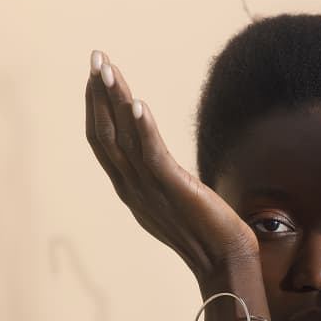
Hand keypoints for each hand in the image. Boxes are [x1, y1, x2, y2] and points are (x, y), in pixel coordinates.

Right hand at [85, 51, 258, 279]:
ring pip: (123, 140)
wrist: (224, 263)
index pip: (103, 141)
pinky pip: (153, 156)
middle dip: (99, 94)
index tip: (96, 75)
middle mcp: (132, 188)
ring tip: (108, 70)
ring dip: (114, 101)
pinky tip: (138, 104)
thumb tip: (155, 156)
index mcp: (129, 188)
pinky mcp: (175, 190)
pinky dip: (143, 129)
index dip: (95, 107)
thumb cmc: (204, 231)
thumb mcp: (170, 200)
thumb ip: (156, 177)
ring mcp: (151, 191)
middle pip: (105, 134)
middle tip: (96, 58)